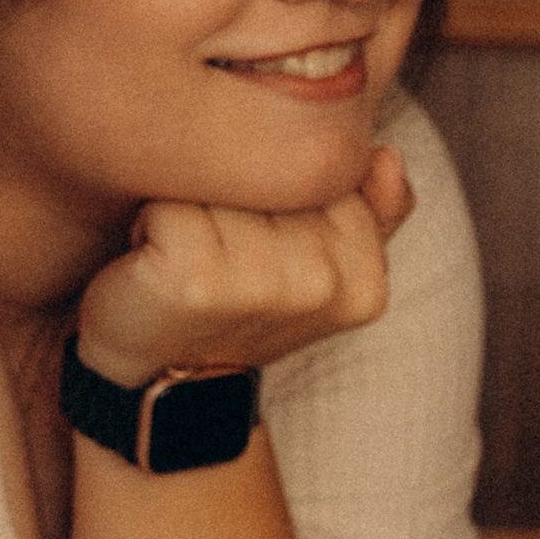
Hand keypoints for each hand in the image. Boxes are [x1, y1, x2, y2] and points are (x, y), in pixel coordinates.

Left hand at [74, 141, 413, 385]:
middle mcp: (323, 283)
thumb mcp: (316, 259)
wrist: (161, 382)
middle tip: (224, 256)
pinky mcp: (198, 279)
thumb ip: (369, 208)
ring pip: (225, 182)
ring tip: (193, 258)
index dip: (283, 199)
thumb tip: (388, 157)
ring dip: (195, 207)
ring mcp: (263, 285)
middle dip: (241, 198)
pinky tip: (157, 263)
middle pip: (276, 174)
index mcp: (366, 280)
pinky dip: (151, 223)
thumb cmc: (233, 306)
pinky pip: (172, 203)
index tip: (263, 247)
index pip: (328, 175)